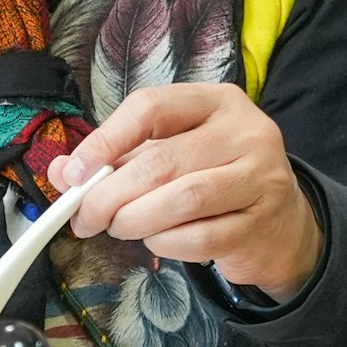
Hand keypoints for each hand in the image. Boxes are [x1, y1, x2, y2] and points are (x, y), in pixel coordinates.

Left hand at [47, 85, 324, 301]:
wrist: (282, 225)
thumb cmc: (215, 180)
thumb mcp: (169, 155)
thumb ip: (117, 159)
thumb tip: (64, 173)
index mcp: (216, 102)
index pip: (151, 107)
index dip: (106, 140)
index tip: (76, 172)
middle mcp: (245, 132)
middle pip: (161, 161)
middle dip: (111, 195)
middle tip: (87, 218)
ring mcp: (260, 178)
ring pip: (182, 200)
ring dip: (136, 220)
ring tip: (120, 228)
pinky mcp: (261, 223)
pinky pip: (199, 238)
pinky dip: (166, 244)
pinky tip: (158, 241)